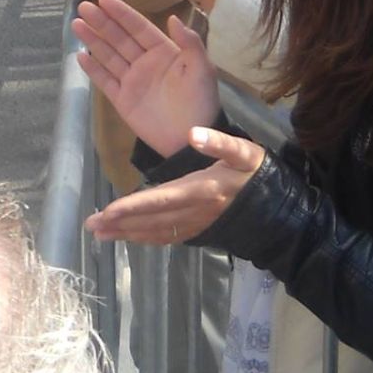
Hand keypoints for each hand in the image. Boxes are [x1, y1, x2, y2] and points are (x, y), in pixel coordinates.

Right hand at [72, 0, 217, 157]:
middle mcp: (145, 62)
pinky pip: (104, 80)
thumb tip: (173, 18)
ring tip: (77, 24)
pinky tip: (80, 55)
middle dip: (102, 22)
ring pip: (108, 55)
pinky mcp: (122, 99)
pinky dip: (92, 69)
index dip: (122, 13)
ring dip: (93, 40)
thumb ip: (190, 44)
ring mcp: (132, 81)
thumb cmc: (201, 103)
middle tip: (84, 7)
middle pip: (119, 38)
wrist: (190, 142)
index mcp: (164, 52)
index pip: (139, 28)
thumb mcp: (202, 70)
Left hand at [85, 127, 264, 244]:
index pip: (160, 199)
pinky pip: (166, 237)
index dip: (133, 206)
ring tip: (100, 233)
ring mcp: (196, 225)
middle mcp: (195, 212)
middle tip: (91, 225)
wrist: (281, 210)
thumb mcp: (244, 152)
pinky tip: (127, 237)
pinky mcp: (198, 231)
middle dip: (121, 223)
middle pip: (152, 220)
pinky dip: (145, 238)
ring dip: (127, 234)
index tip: (108, 210)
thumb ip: (219, 143)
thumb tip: (194, 134)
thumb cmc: (257, 173)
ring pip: (156, 232)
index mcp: (202, 190)